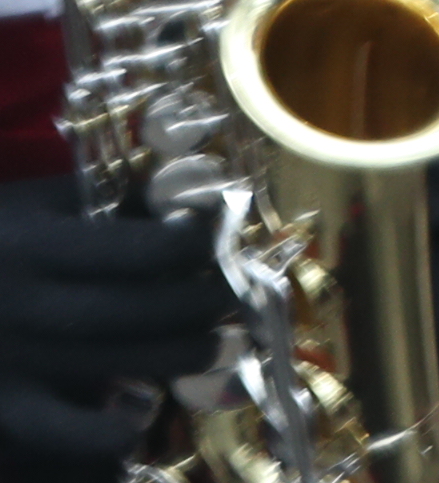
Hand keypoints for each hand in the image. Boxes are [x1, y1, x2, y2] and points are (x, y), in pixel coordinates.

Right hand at [0, 180, 227, 477]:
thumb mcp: (20, 205)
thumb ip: (90, 196)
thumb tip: (178, 186)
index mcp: (32, 245)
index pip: (144, 249)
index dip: (199, 242)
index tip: (222, 234)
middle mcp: (24, 305)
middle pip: (141, 310)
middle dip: (203, 303)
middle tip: (237, 297)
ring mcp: (9, 362)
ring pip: (117, 365)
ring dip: (180, 357)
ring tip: (217, 345)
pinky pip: (63, 432)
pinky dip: (106, 431)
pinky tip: (136, 416)